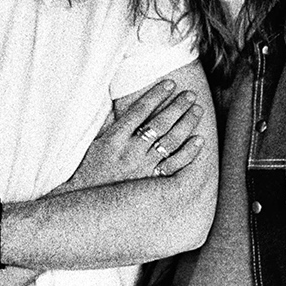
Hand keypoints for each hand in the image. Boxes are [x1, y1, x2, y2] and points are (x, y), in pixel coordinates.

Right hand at [66, 79, 202, 190]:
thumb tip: (117, 104)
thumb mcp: (92, 144)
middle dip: (177, 106)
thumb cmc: (87, 171)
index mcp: (114, 138)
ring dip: (187, 123)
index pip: (140, 110)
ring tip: (197, 110)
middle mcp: (130, 150)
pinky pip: (175, 165)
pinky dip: (189, 152)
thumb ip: (106, 125)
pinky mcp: (151, 181)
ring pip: (171, 141)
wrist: (86, 202)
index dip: (156, 95)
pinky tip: (199, 140)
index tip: (170, 83)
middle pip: (160, 123)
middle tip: (190, 95)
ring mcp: (143, 166)